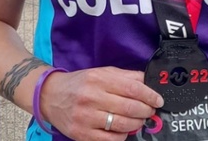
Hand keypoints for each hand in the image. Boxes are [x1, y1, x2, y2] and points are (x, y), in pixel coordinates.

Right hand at [39, 67, 162, 140]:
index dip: (150, 96)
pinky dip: (122, 136)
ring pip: (122, 125)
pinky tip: (123, 130)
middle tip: (150, 111)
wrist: (49, 96)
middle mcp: (91, 98)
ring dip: (137, 124)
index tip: (158, 101)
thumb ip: (127, 76)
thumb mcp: (103, 73)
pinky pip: (110, 139)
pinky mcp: (81, 133)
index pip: (133, 89)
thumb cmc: (80, 84)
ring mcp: (85, 118)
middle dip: (146, 111)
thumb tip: (150, 83)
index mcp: (99, 80)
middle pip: (130, 108)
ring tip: (139, 120)